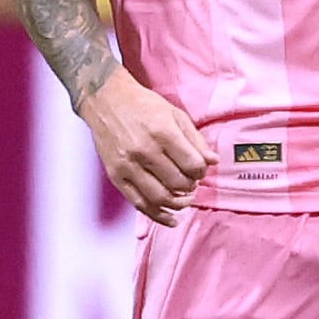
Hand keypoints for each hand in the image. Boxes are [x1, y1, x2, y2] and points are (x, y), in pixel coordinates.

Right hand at [81, 68, 213, 226]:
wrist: (105, 99)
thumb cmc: (142, 104)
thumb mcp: (174, 114)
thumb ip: (195, 139)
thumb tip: (213, 161)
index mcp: (163, 132)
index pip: (193, 165)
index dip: (201, 171)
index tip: (199, 169)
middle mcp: (145, 150)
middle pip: (179, 183)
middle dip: (191, 186)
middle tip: (192, 181)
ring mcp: (128, 165)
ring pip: (160, 198)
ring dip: (178, 203)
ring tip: (184, 198)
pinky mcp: (116, 175)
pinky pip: (139, 203)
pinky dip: (157, 215)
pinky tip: (171, 219)